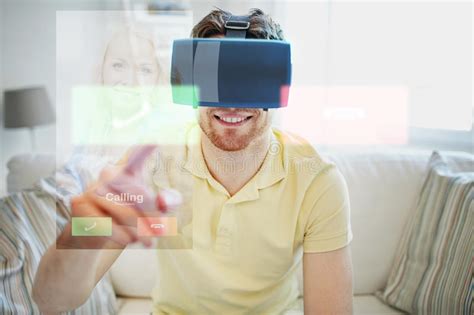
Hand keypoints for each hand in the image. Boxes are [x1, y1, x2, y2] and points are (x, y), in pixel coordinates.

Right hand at [57, 145, 181, 249]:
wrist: (91, 235)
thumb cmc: (128, 219)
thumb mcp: (155, 211)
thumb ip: (170, 202)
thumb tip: (163, 202)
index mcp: (128, 170)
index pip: (136, 157)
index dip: (145, 151)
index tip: (156, 141)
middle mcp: (108, 174)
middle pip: (138, 193)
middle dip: (152, 216)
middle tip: (161, 231)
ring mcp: (92, 188)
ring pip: (123, 212)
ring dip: (139, 230)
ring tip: (148, 240)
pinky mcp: (80, 206)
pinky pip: (106, 223)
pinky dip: (121, 236)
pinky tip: (127, 241)